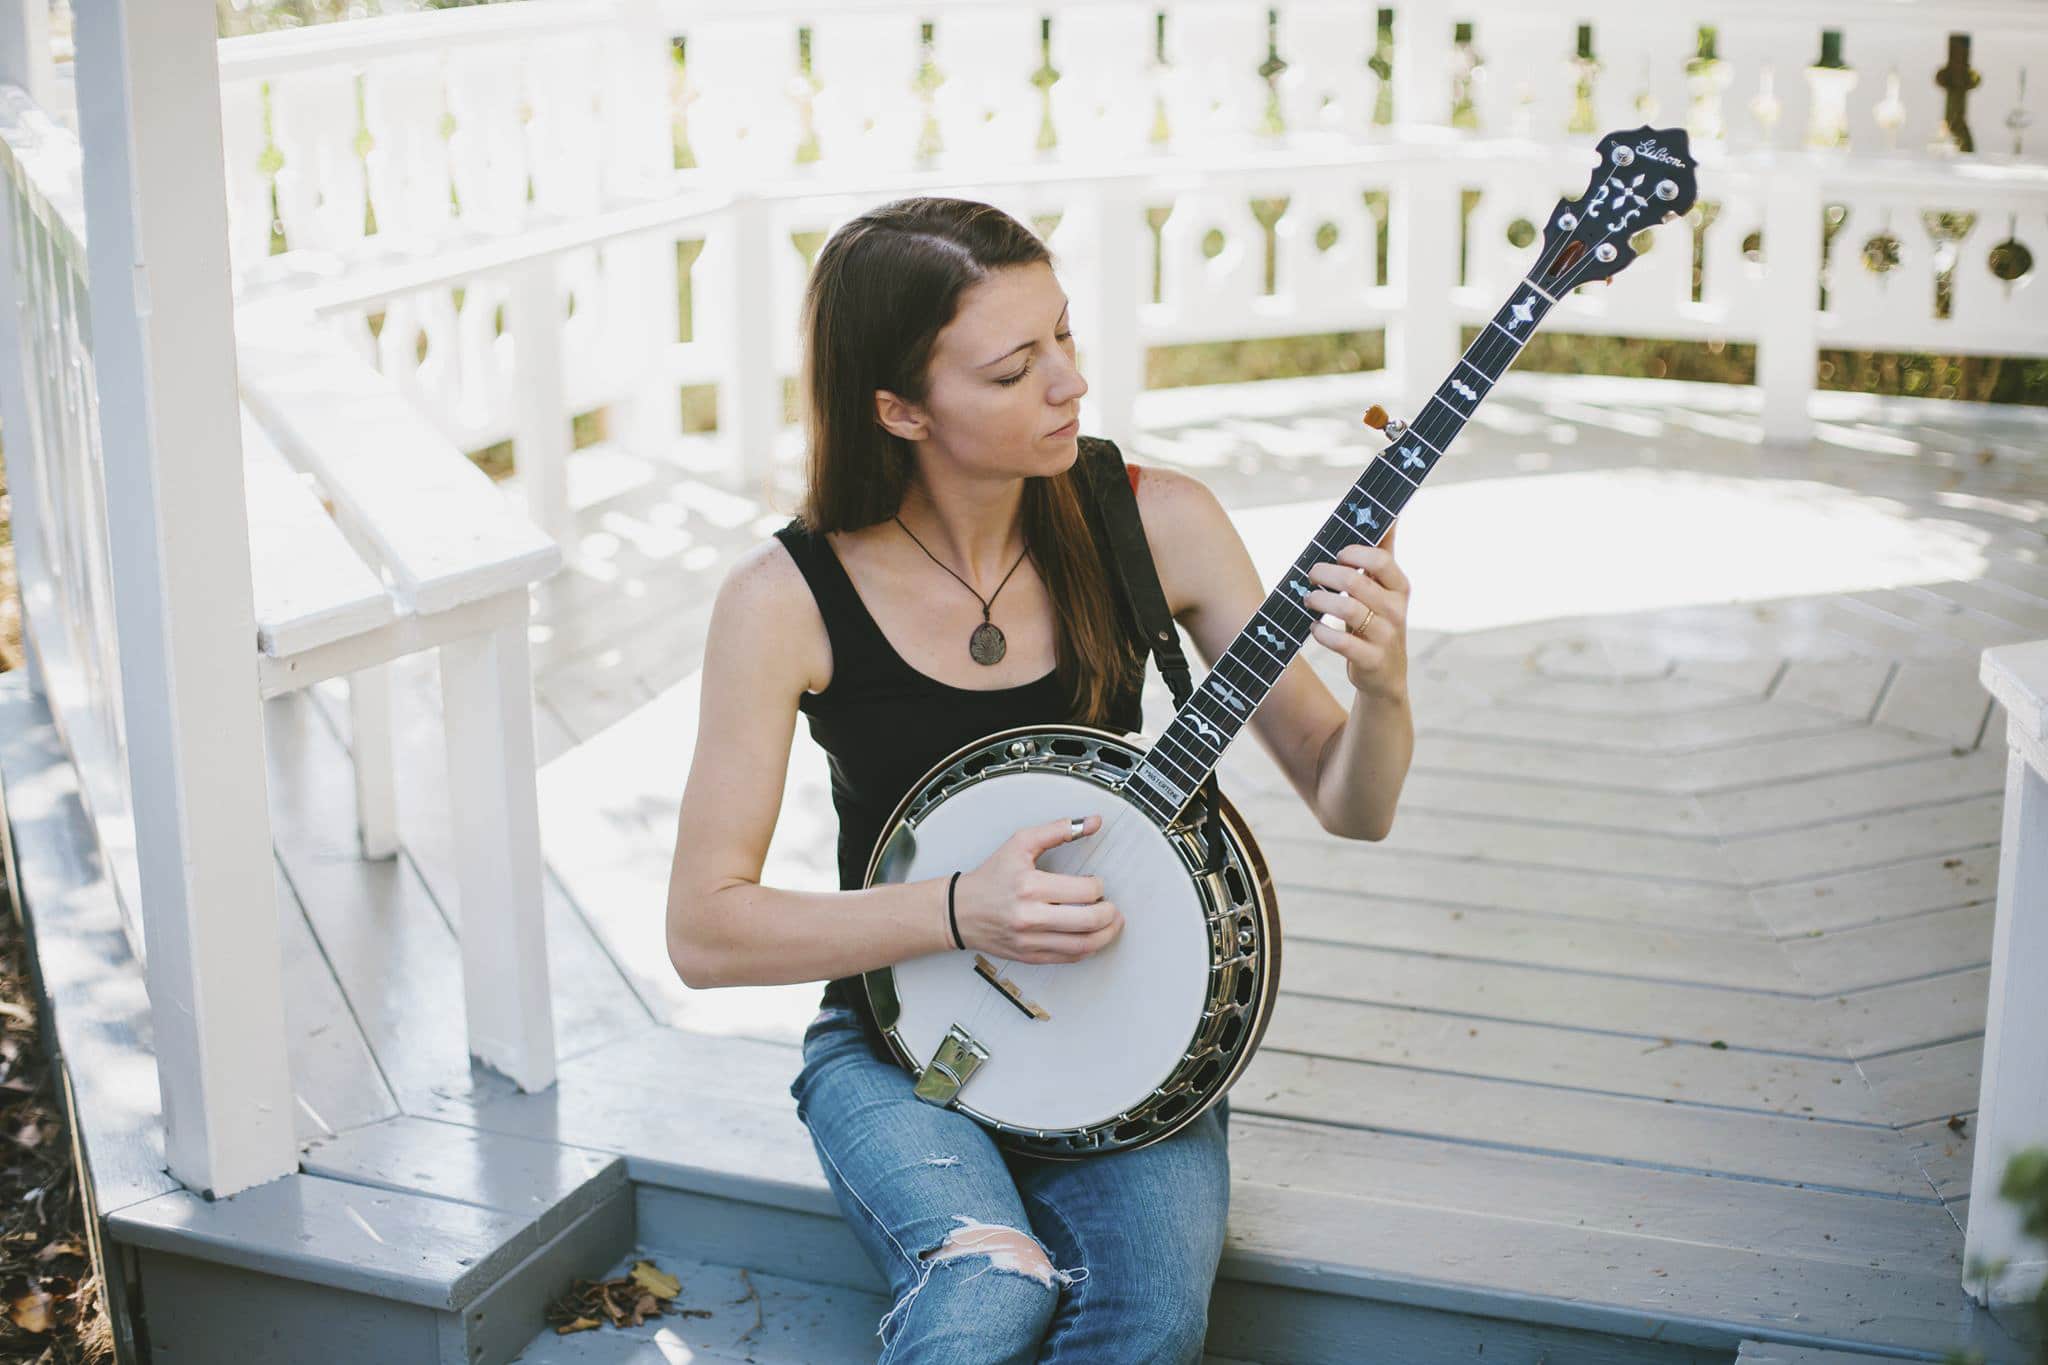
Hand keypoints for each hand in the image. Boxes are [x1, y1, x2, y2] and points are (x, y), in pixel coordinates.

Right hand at [951, 814, 1123, 962]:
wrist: (960, 911)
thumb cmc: (991, 877)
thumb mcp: (1021, 844)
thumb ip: (1058, 830)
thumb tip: (1093, 822)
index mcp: (1030, 886)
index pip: (1085, 891)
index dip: (1099, 886)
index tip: (1096, 883)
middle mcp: (1030, 916)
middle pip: (1089, 921)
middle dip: (1110, 914)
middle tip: (1111, 907)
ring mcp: (1030, 940)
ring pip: (1083, 946)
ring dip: (1106, 935)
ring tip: (1110, 924)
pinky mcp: (1030, 956)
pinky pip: (1069, 958)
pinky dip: (1087, 949)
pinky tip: (1091, 937)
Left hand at [1305, 518, 1410, 703]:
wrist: (1385, 674)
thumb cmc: (1378, 621)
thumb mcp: (1385, 589)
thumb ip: (1384, 554)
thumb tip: (1391, 514)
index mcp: (1399, 587)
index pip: (1380, 560)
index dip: (1353, 553)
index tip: (1337, 554)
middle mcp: (1396, 609)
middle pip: (1356, 582)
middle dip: (1325, 574)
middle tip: (1310, 575)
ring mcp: (1385, 635)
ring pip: (1347, 609)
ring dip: (1319, 600)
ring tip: (1309, 599)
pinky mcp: (1371, 659)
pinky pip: (1341, 642)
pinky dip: (1322, 633)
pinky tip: (1315, 628)